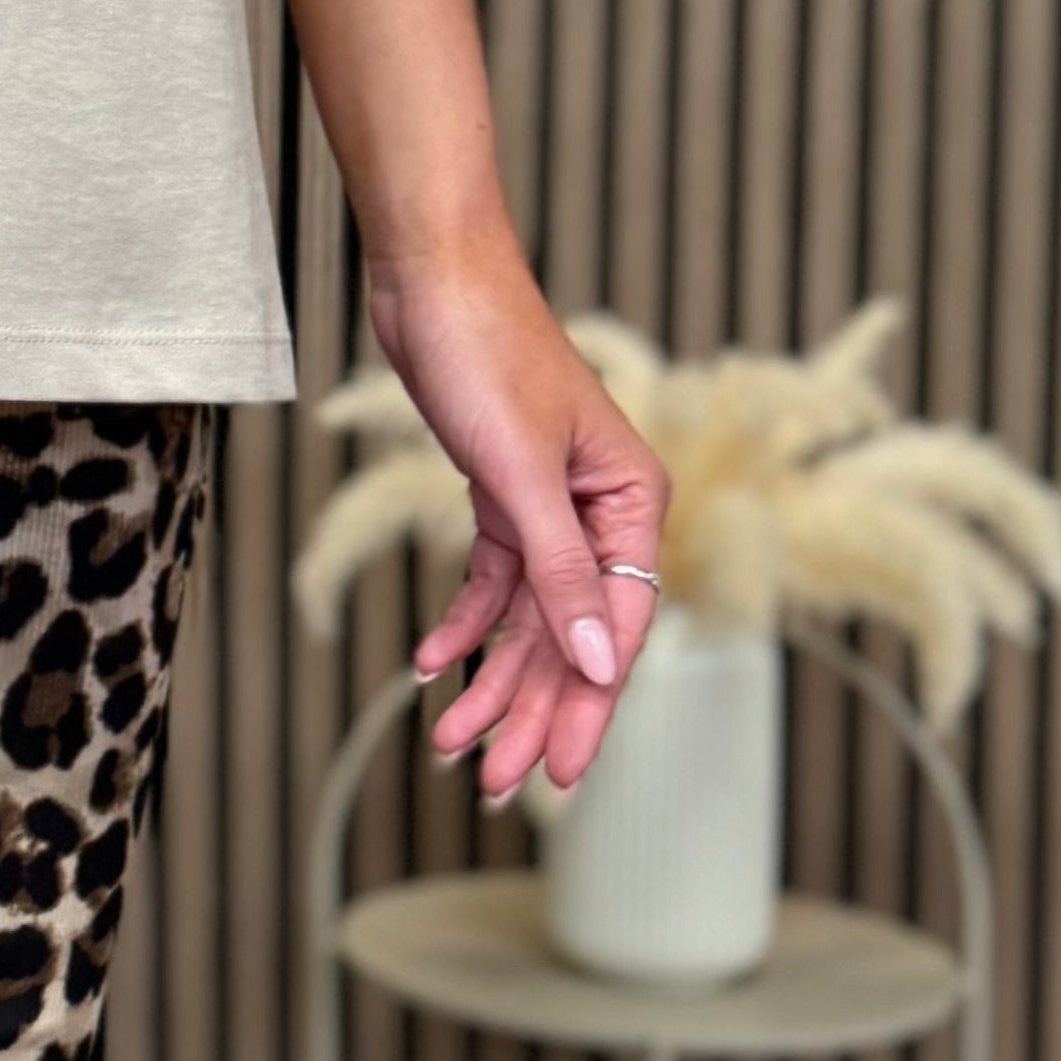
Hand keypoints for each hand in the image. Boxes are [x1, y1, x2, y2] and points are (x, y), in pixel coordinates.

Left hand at [369, 247, 668, 803]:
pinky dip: (462, 624)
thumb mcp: (519, 477)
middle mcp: (601, 511)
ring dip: (490, 681)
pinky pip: (493, 580)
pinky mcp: (502, 494)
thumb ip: (561, 575)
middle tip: (491, 783)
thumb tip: (600, 665)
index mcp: (632, 503)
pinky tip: (428, 665)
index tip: (552, 774)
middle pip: (572, 636)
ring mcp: (550, 505)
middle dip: (530, 711)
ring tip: (448, 743)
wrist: (434, 276)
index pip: (617, 629)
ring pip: (527, 618)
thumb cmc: (487, 355)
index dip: (586, 707)